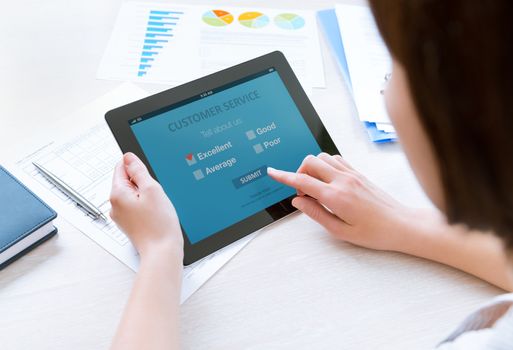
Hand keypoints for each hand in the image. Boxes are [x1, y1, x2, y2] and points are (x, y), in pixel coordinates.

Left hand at [110, 152, 182, 259]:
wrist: (162, 251)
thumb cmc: (159, 225)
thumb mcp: (152, 189)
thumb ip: (139, 170)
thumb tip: (129, 157)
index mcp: (117, 194)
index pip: (121, 167)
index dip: (137, 167)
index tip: (149, 174)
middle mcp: (115, 205)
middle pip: (127, 181)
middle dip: (144, 183)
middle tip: (156, 194)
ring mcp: (121, 216)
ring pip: (134, 194)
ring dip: (147, 195)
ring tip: (157, 207)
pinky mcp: (130, 224)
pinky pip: (137, 207)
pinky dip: (147, 206)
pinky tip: (156, 214)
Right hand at [267, 153, 417, 251]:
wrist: (402, 225)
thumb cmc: (375, 233)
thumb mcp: (340, 231)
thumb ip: (315, 213)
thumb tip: (298, 201)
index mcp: (336, 197)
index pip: (302, 180)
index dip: (283, 176)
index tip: (272, 172)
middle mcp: (343, 180)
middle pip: (310, 162)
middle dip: (298, 172)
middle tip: (301, 192)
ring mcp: (352, 174)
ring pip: (322, 157)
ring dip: (312, 167)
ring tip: (314, 187)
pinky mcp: (359, 173)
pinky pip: (336, 159)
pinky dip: (325, 165)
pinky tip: (327, 180)